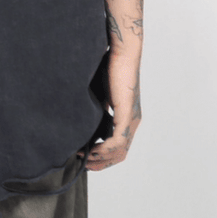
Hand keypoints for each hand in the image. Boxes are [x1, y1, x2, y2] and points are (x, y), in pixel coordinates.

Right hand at [78, 49, 141, 170]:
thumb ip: (97, 106)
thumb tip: (83, 117)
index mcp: (128, 116)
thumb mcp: (102, 92)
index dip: (103, 156)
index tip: (86, 157)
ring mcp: (131, 119)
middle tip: (84, 164)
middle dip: (102, 162)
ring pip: (119, 151)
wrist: (122, 53)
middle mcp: (133, 121)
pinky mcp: (126, 114)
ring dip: (102, 158)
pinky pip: (118, 142)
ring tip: (85, 158)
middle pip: (120, 154)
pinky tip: (92, 150)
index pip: (119, 146)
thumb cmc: (111, 67)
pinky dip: (105, 150)